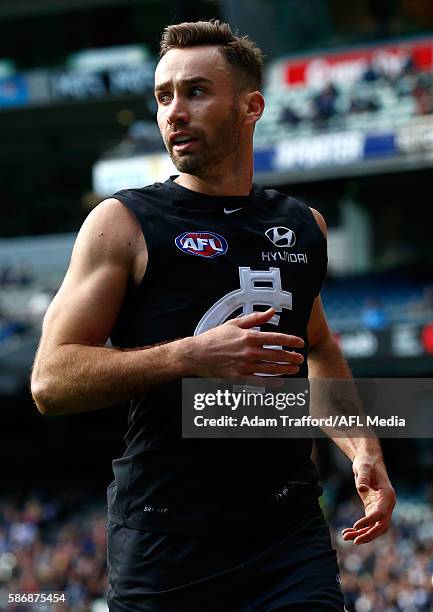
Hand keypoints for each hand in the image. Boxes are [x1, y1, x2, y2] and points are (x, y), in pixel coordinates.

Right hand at [186, 308, 304, 377]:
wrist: (196, 354)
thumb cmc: (214, 338)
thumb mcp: (234, 323)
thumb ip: (255, 318)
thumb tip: (271, 311)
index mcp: (249, 337)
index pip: (276, 338)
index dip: (291, 340)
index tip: (300, 343)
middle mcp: (249, 352)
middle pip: (277, 355)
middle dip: (292, 357)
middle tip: (299, 358)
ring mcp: (245, 366)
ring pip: (271, 369)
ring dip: (285, 369)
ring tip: (294, 369)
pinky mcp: (239, 378)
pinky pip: (260, 382)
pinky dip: (271, 383)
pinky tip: (279, 382)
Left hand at [341, 454, 395, 544]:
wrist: (368, 461)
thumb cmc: (367, 463)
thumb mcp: (364, 467)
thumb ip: (363, 477)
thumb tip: (361, 489)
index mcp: (388, 495)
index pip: (381, 513)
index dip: (369, 521)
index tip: (355, 526)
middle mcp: (387, 504)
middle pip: (381, 526)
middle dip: (368, 535)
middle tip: (354, 541)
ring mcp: (381, 508)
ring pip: (375, 528)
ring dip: (362, 534)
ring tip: (345, 537)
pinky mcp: (373, 509)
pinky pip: (368, 523)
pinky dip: (359, 529)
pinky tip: (346, 532)